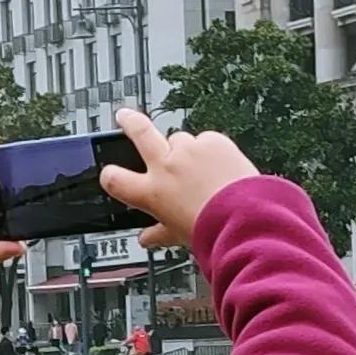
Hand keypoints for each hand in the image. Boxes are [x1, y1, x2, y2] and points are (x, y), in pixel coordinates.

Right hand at [100, 108, 257, 249]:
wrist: (245, 218)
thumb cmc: (213, 231)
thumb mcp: (179, 236)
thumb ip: (160, 232)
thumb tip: (148, 238)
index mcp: (151, 193)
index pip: (115, 179)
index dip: (110, 174)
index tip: (111, 173)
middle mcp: (166, 167)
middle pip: (140, 132)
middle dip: (129, 121)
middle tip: (124, 116)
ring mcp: (189, 150)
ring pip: (181, 140)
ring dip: (187, 150)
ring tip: (202, 167)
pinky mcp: (213, 141)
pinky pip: (207, 141)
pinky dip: (212, 152)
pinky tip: (222, 168)